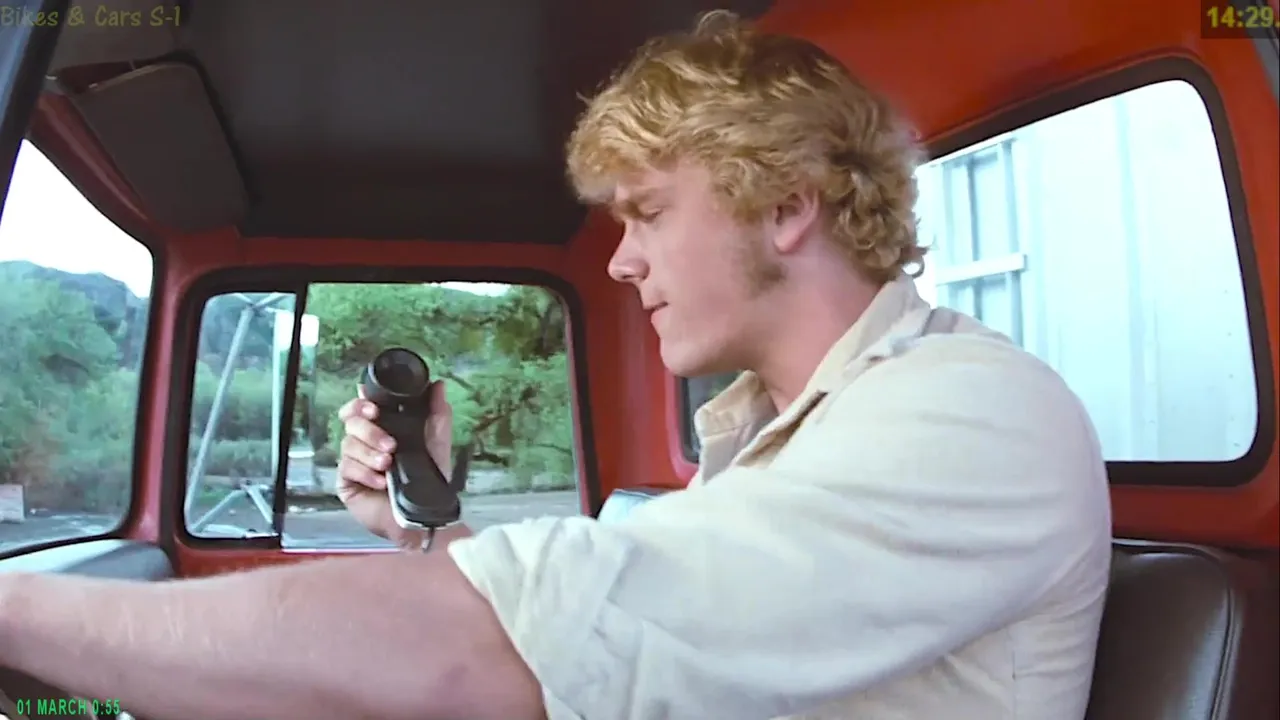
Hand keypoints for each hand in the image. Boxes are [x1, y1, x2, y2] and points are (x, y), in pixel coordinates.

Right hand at [335, 381, 452, 548]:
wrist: (424, 515)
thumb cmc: (428, 478)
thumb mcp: (437, 442)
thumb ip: (437, 413)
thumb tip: (438, 384)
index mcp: (382, 428)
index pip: (361, 407)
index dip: (361, 403)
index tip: (374, 407)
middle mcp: (364, 442)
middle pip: (351, 423)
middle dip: (370, 431)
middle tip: (390, 444)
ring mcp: (354, 462)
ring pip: (348, 444)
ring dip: (370, 453)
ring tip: (388, 464)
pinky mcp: (347, 483)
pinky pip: (347, 468)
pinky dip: (365, 472)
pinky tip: (381, 481)